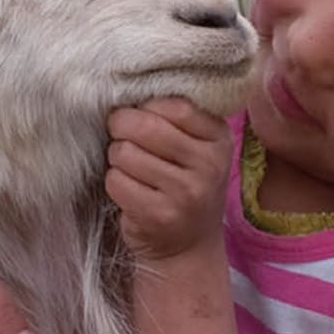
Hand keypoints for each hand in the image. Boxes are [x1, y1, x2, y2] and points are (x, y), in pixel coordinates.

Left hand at [106, 98, 232, 262]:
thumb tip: (128, 88)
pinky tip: (129, 190)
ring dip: (117, 158)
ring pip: (125, 153)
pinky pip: (116, 181)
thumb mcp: (195, 147)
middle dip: (122, 127)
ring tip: (130, 168)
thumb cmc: (184, 184)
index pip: (174, 105)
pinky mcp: (158, 215)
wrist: (188, 245)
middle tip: (123, 136)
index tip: (140, 115)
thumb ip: (174, 118)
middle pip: (144, 126)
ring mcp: (185, 193)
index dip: (145, 106)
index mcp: (219, 138)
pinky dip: (114, 182)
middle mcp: (208, 165)